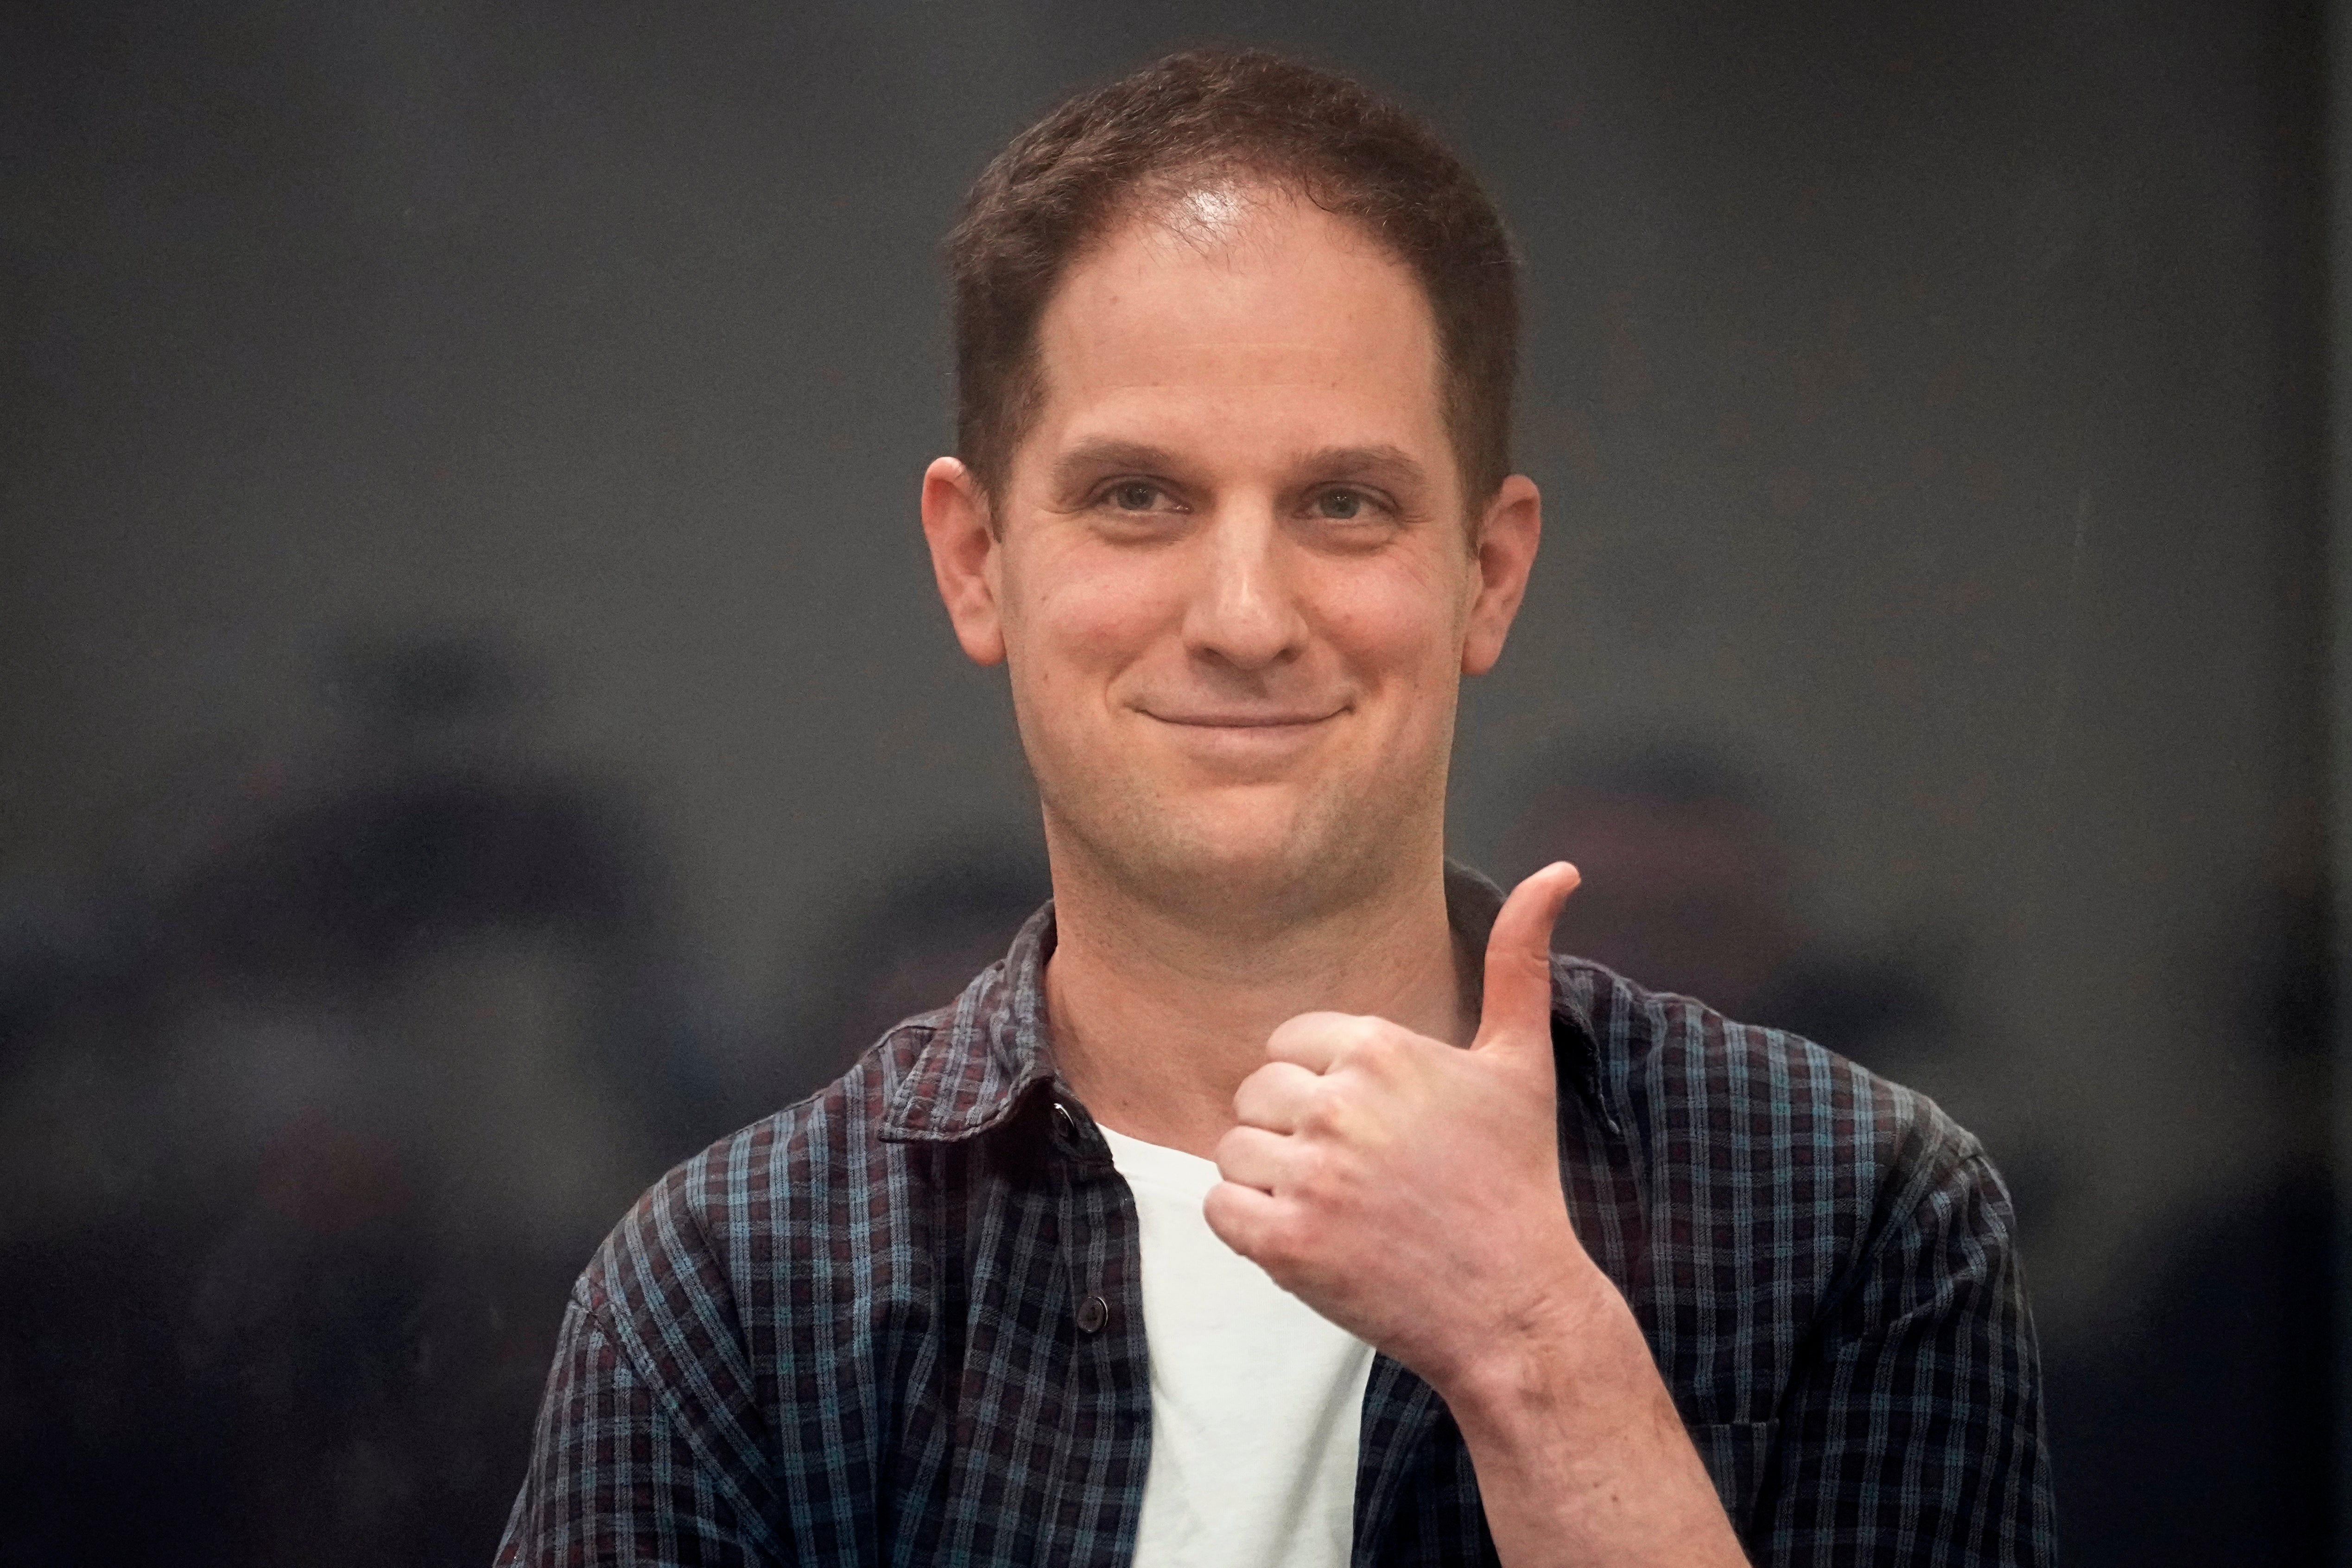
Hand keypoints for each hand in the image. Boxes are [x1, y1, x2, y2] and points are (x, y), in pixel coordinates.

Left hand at [1203, 863, 1601, 1391]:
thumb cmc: (1515, 1181)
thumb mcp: (1522, 1062)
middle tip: (1354, 1173)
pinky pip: (1219, 1208)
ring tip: (1332, 1204)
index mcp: (1381, 1048)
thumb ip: (1521, 961)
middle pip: (1256, 1094)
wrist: (1516, 1305)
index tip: (1368, 1126)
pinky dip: (1248, 1225)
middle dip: (1292, 1132)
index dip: (1320, 1086)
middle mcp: (1340, 1104)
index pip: (1290, 1043)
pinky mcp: (1287, 1244)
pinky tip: (1305, 1236)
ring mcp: (1311, 1177)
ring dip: (1269, 1179)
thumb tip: (1559, 870)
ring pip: (1232, 1150)